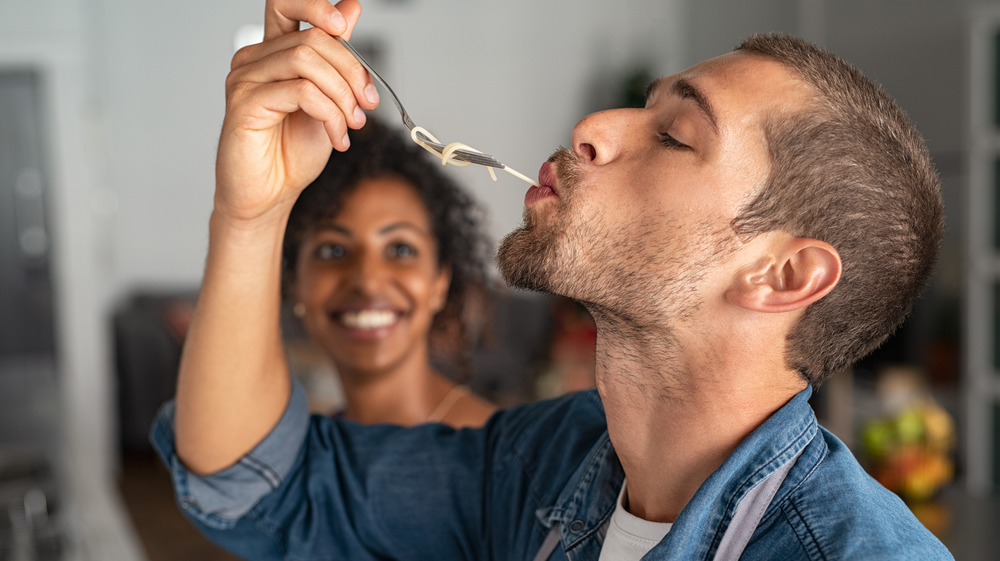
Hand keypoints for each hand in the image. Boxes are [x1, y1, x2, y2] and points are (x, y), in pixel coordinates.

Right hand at [214, 0, 377, 224]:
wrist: (269, 195)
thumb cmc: (291, 153)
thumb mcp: (328, 100)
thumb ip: (336, 57)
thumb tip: (350, 8)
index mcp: (273, 53)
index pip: (285, 4)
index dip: (316, 6)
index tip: (343, 26)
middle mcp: (254, 60)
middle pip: (312, 38)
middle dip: (351, 71)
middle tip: (367, 104)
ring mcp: (245, 79)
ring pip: (307, 61)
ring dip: (342, 95)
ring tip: (352, 125)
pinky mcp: (244, 104)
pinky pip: (300, 92)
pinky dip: (330, 114)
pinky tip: (337, 137)